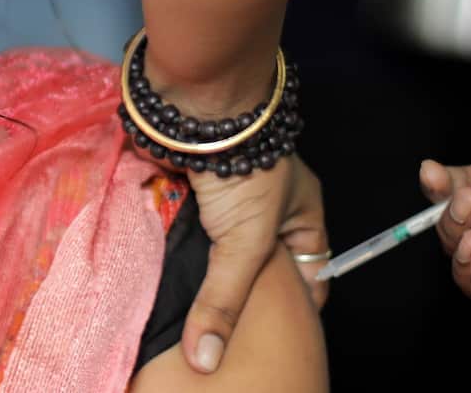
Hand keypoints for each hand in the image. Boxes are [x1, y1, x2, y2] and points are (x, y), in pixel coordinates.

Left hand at [181, 155, 328, 372]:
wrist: (194, 111)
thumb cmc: (244, 168)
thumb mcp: (245, 243)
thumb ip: (225, 300)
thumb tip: (205, 360)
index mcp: (300, 211)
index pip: (309, 270)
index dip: (296, 305)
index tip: (275, 340)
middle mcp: (266, 205)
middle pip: (257, 264)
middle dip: (239, 293)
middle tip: (220, 334)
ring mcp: (224, 197)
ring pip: (215, 250)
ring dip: (200, 272)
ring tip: (187, 317)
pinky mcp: (188, 191)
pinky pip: (182, 232)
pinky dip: (172, 250)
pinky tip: (161, 280)